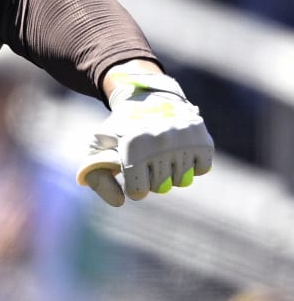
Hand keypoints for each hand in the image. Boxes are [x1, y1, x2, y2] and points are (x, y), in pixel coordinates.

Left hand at [76, 69, 213, 206]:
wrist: (147, 99)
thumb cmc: (119, 130)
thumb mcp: (98, 149)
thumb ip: (98, 179)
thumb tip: (119, 202)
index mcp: (132, 145)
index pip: (139, 192)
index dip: (134, 185)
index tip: (131, 169)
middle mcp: (160, 141)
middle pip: (161, 188)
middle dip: (151, 178)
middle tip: (146, 157)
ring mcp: (184, 139)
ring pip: (182, 181)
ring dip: (171, 171)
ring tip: (162, 151)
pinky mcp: (203, 137)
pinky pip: (202, 170)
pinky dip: (193, 164)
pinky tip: (180, 149)